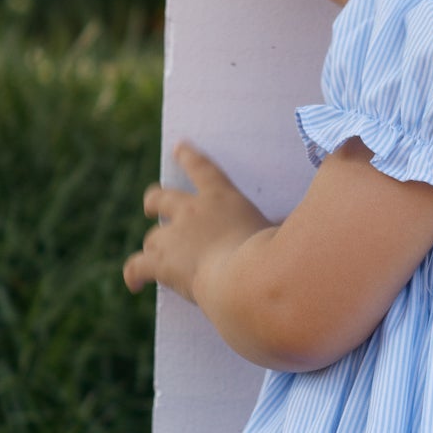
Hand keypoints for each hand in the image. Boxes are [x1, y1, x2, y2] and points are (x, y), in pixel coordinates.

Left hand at [122, 140, 272, 303]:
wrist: (245, 279)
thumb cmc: (271, 256)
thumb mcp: (279, 231)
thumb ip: (281, 226)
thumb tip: (298, 225)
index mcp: (222, 197)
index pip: (202, 168)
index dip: (188, 156)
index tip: (179, 147)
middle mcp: (191, 211)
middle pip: (161, 198)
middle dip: (154, 203)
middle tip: (151, 208)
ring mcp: (173, 237)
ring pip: (152, 238)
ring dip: (153, 246)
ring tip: (154, 257)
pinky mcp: (161, 263)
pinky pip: (137, 266)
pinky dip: (133, 274)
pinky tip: (133, 284)